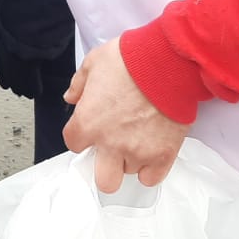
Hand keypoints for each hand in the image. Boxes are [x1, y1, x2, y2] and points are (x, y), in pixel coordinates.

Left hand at [62, 38, 190, 192]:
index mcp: (88, 122)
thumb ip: (78, 84)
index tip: (90, 126)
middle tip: (112, 148)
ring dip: (130, 159)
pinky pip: (152, 177)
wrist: (167, 61)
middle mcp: (110, 143)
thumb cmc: (130, 59)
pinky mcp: (164, 154)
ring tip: (138, 136)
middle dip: (105, 165)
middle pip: (103, 179)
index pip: (74, 144)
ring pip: (129, 172)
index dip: (81, 135)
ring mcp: (138, 151)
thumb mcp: (93, 62)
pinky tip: (152, 150)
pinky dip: (151, 167)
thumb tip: (71, 97)